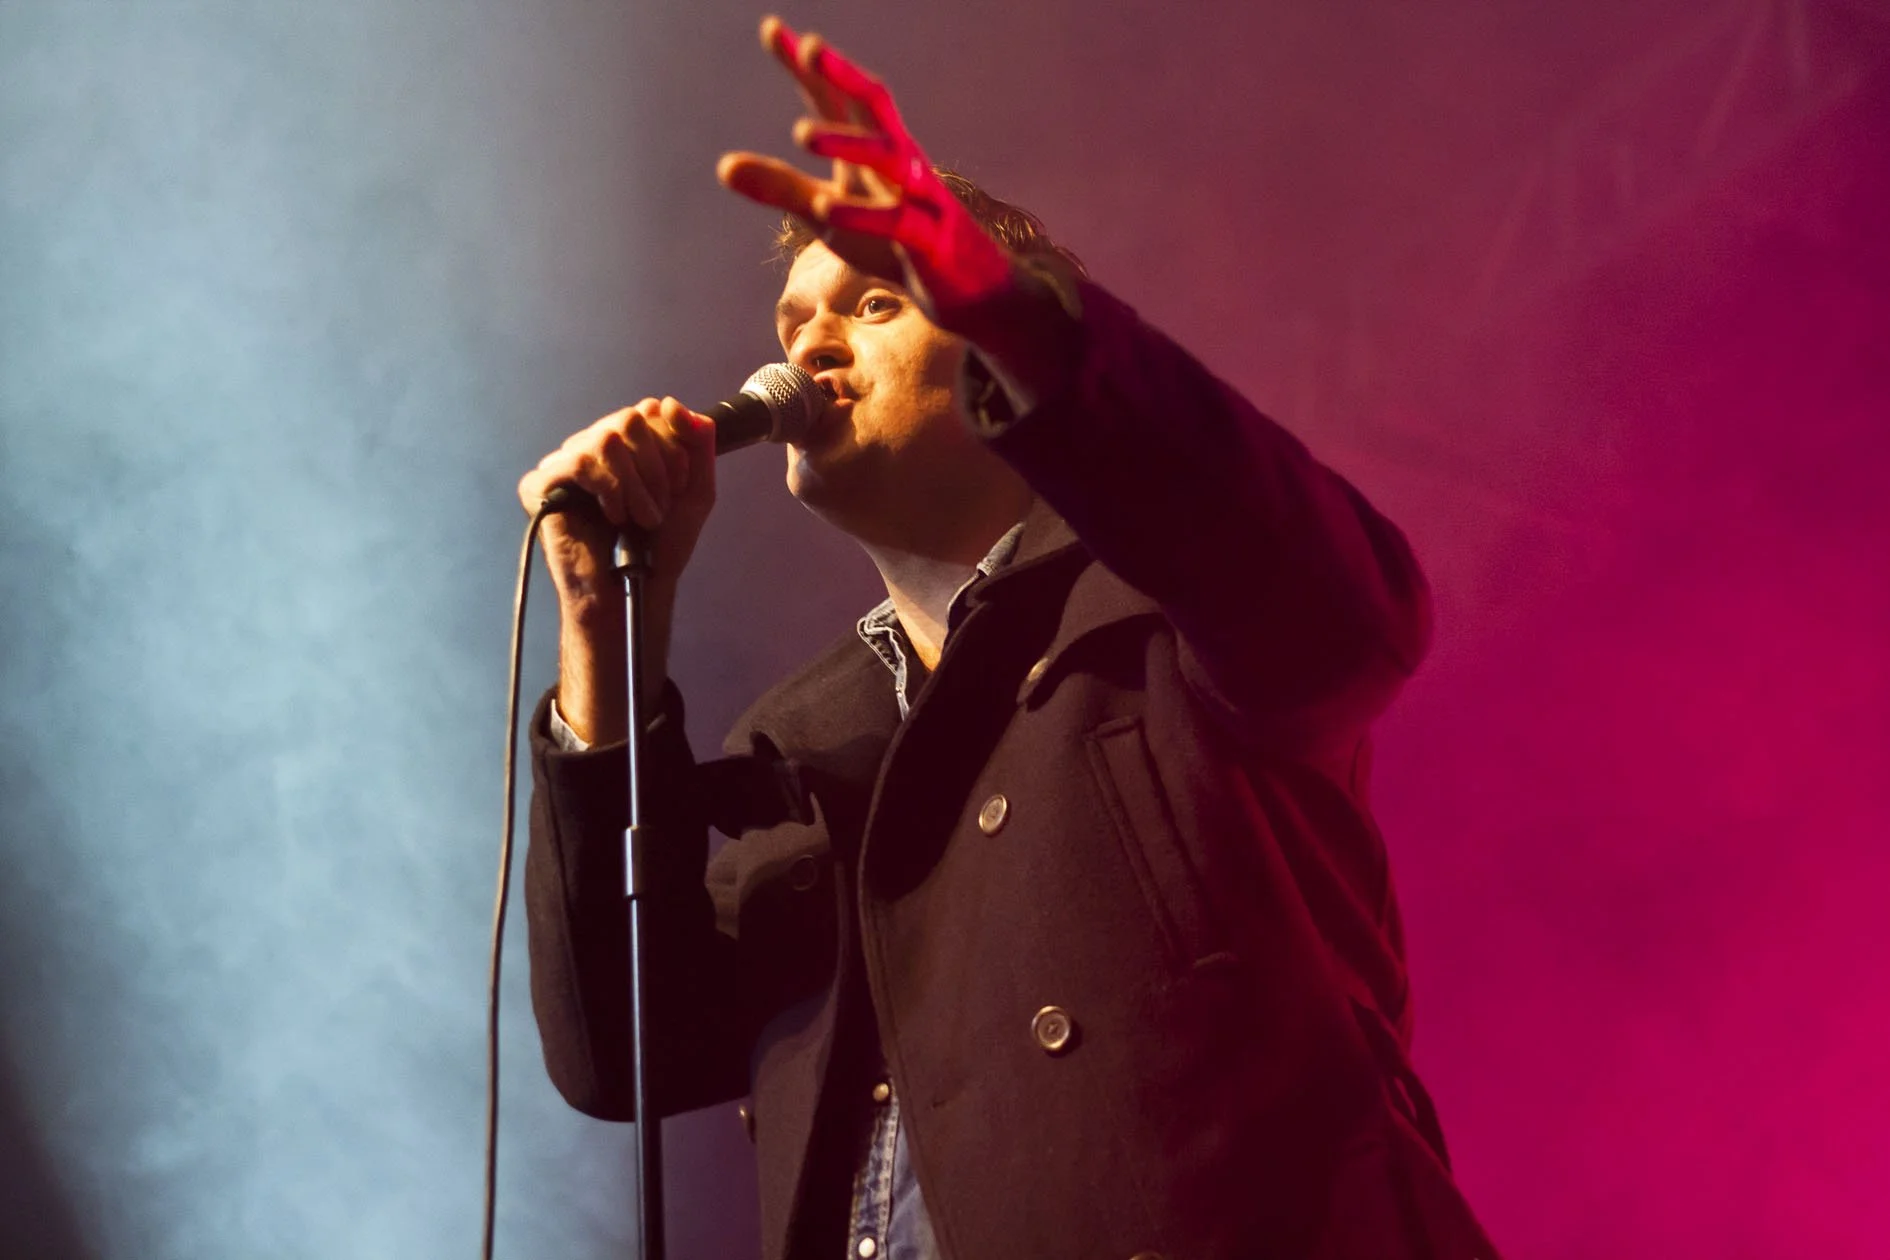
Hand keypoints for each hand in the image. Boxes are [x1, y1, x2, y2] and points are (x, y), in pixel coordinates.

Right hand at [517, 397, 717, 615]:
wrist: (636, 590)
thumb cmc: (661, 548)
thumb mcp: (694, 492)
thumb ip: (697, 446)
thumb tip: (670, 403)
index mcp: (623, 447)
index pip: (648, 410)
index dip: (672, 444)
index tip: (679, 485)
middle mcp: (591, 449)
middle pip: (629, 418)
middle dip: (656, 467)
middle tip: (658, 508)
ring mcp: (563, 465)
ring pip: (607, 437)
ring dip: (635, 485)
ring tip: (640, 519)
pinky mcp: (539, 485)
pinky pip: (580, 461)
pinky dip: (609, 488)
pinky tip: (614, 516)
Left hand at [716, 15, 1015, 328]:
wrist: (969, 288)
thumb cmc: (891, 244)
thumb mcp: (826, 214)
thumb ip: (780, 188)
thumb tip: (722, 164)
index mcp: (872, 149)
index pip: (836, 98)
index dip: (806, 66)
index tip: (771, 28)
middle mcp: (899, 160)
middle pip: (874, 107)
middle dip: (843, 75)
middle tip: (810, 46)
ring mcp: (919, 196)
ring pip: (887, 158)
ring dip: (846, 142)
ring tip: (800, 131)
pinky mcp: (930, 240)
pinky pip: (898, 222)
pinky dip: (863, 214)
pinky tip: (826, 209)